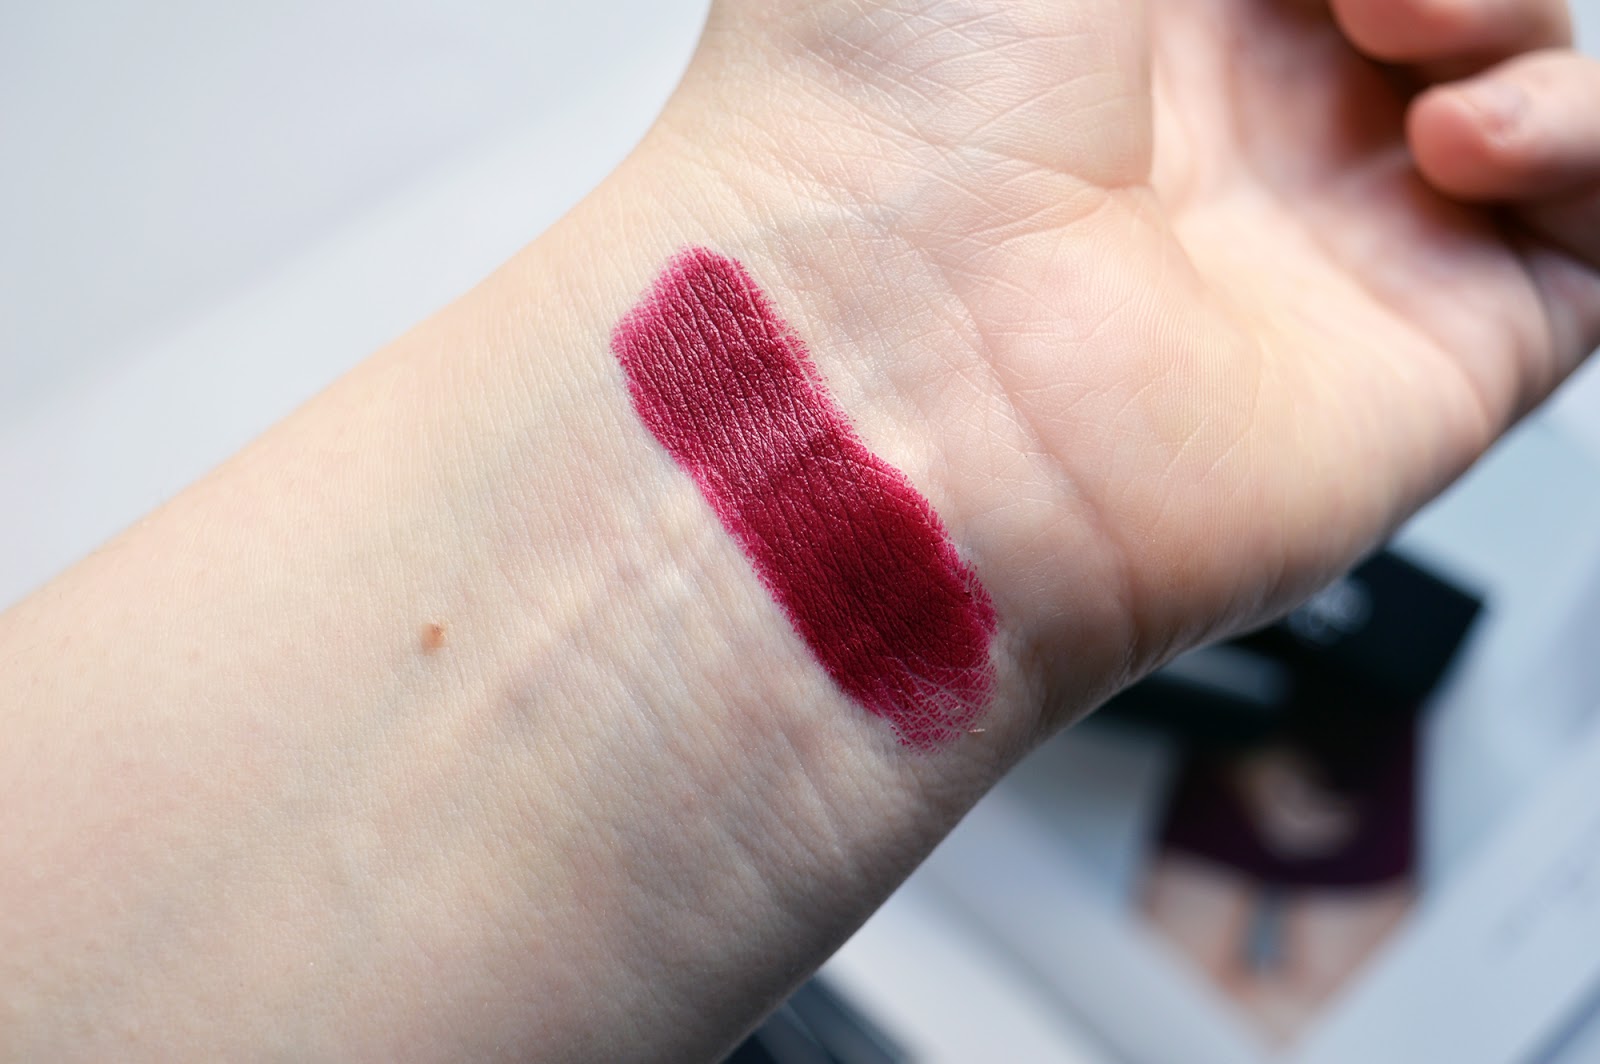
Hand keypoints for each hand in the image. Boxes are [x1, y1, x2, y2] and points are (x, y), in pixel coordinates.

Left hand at [657, 0, 1599, 712]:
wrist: (870, 377)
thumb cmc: (863, 121)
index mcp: (1122, 15)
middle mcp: (1232, 126)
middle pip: (1427, 2)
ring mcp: (1333, 236)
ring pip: (1525, 83)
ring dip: (1513, 7)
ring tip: (1399, 19)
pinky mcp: (1431, 350)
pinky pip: (1591, 228)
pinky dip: (1582, 141)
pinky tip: (1464, 135)